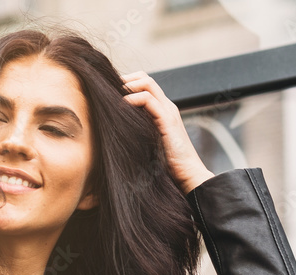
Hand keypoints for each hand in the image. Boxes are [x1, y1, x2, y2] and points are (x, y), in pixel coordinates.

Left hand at [121, 71, 213, 193]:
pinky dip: (132, 99)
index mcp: (162, 111)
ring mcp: (168, 112)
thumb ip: (137, 133)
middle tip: (108, 90)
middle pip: (145, 78)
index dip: (127, 83)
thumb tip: (114, 132)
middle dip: (125, 79)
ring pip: (147, 84)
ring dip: (127, 86)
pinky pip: (148, 100)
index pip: (145, 85)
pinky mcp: (167, 121)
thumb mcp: (146, 143)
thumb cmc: (166, 165)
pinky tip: (121, 107)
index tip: (110, 94)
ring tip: (113, 96)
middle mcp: (166, 107)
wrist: (187, 175)